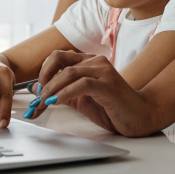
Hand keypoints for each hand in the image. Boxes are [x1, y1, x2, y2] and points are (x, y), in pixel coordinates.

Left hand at [24, 51, 158, 136]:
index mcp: (88, 62)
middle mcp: (95, 61)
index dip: (42, 72)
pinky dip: (65, 93)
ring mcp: (103, 71)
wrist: (139, 116)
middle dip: (43, 79)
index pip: (58, 57)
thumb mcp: (80, 100)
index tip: (36, 92)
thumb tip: (36, 88)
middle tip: (37, 98)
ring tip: (43, 104)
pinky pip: (82, 84)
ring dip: (51, 89)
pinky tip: (56, 102)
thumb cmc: (112, 108)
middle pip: (59, 59)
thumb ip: (60, 92)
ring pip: (68, 72)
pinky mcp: (108, 85)